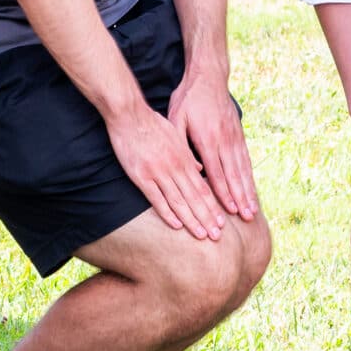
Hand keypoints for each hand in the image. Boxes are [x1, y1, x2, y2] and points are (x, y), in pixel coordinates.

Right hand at [107, 100, 226, 239]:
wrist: (129, 114)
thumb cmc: (151, 123)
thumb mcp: (175, 135)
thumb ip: (187, 154)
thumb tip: (199, 169)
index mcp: (183, 158)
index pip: (202, 187)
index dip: (212, 206)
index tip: (221, 221)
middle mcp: (174, 167)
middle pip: (194, 198)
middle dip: (207, 218)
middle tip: (217, 236)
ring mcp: (158, 172)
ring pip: (179, 201)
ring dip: (192, 220)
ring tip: (202, 235)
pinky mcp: (141, 176)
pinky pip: (157, 199)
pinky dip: (168, 213)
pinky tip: (177, 225)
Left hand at [168, 65, 257, 220]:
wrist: (209, 75)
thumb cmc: (188, 98)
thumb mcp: (176, 117)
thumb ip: (181, 143)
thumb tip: (192, 169)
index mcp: (206, 138)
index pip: (216, 171)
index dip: (223, 192)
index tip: (229, 210)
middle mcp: (223, 140)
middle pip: (233, 174)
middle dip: (240, 198)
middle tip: (246, 217)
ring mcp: (234, 137)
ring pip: (242, 169)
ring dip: (247, 190)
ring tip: (252, 209)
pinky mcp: (239, 134)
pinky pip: (245, 159)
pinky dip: (249, 176)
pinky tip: (252, 189)